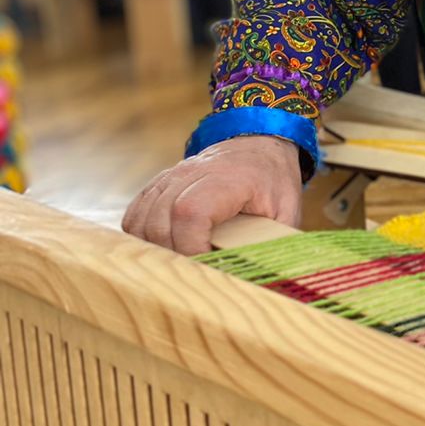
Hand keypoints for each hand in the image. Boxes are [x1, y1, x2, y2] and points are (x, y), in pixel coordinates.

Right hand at [122, 136, 302, 255]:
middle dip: (174, 255)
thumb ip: (275, 241)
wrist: (257, 144)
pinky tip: (163, 251)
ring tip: (181, 264)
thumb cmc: (273, 181)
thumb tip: (272, 280)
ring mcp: (171, 177)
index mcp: (228, 179)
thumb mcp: (287, 210)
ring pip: (142, 219)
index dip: (190, 247)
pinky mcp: (158, 184)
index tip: (205, 268)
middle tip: (195, 273)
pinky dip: (142, 238)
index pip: (190, 213)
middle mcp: (192, 173)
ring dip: (155, 250)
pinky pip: (135, 215)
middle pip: (161, 221)